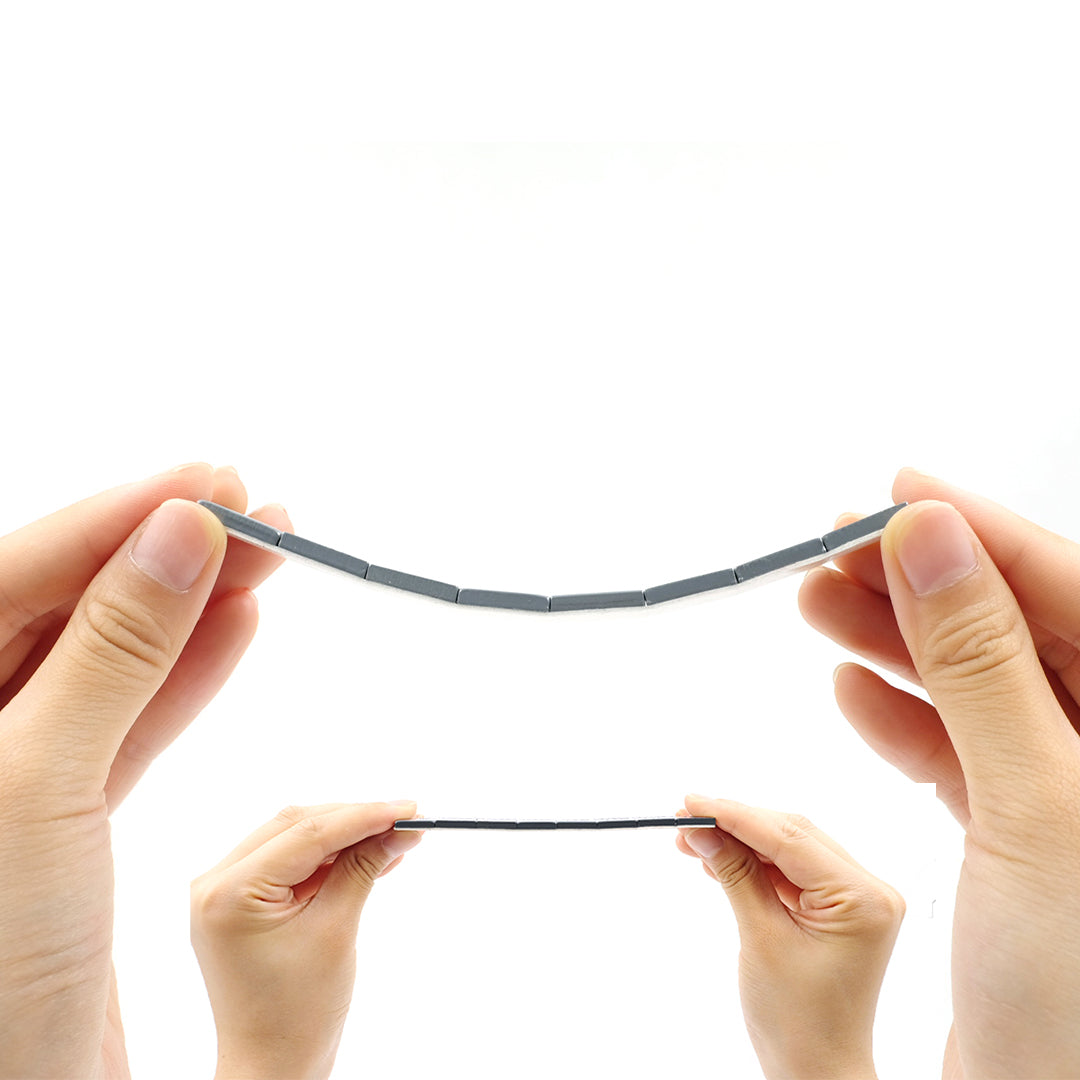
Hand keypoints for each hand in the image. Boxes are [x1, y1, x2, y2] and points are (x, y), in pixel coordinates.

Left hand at [0, 464, 288, 1079]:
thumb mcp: (39, 784)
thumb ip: (113, 651)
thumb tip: (180, 537)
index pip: (17, 573)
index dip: (119, 517)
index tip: (209, 481)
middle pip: (72, 604)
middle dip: (168, 550)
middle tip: (256, 508)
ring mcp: (14, 765)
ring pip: (112, 655)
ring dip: (194, 604)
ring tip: (270, 555)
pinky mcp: (65, 808)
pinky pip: (132, 716)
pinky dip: (192, 672)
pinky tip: (241, 626)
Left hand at [190, 801, 421, 1079]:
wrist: (272, 1066)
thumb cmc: (298, 1013)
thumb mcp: (336, 931)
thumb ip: (363, 868)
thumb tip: (399, 828)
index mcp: (229, 893)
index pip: (307, 833)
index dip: (363, 815)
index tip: (409, 809)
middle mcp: (215, 883)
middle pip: (296, 826)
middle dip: (355, 821)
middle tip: (407, 820)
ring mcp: (223, 892)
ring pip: (293, 838)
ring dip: (344, 837)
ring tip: (395, 838)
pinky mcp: (238, 902)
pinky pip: (288, 862)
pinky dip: (328, 858)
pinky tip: (369, 856)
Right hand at [678, 795, 902, 1079]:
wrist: (817, 1071)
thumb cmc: (796, 1019)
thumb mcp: (760, 938)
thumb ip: (734, 874)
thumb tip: (701, 829)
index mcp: (863, 897)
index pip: (790, 837)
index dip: (736, 814)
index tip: (690, 802)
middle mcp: (868, 890)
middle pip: (791, 835)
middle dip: (735, 824)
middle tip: (684, 817)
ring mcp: (856, 899)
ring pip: (788, 849)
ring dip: (740, 843)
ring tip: (691, 839)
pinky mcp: (838, 909)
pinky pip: (791, 872)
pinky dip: (754, 864)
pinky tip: (717, 859)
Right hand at [799, 470, 1079, 1076]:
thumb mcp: (1036, 804)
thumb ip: (981, 663)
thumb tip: (931, 540)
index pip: (1071, 591)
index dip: (981, 531)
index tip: (897, 491)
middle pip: (1014, 630)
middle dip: (919, 583)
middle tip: (832, 548)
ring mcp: (1066, 791)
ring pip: (975, 684)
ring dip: (892, 643)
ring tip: (815, 606)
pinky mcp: (1018, 832)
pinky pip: (957, 749)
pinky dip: (898, 717)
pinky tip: (849, 688)